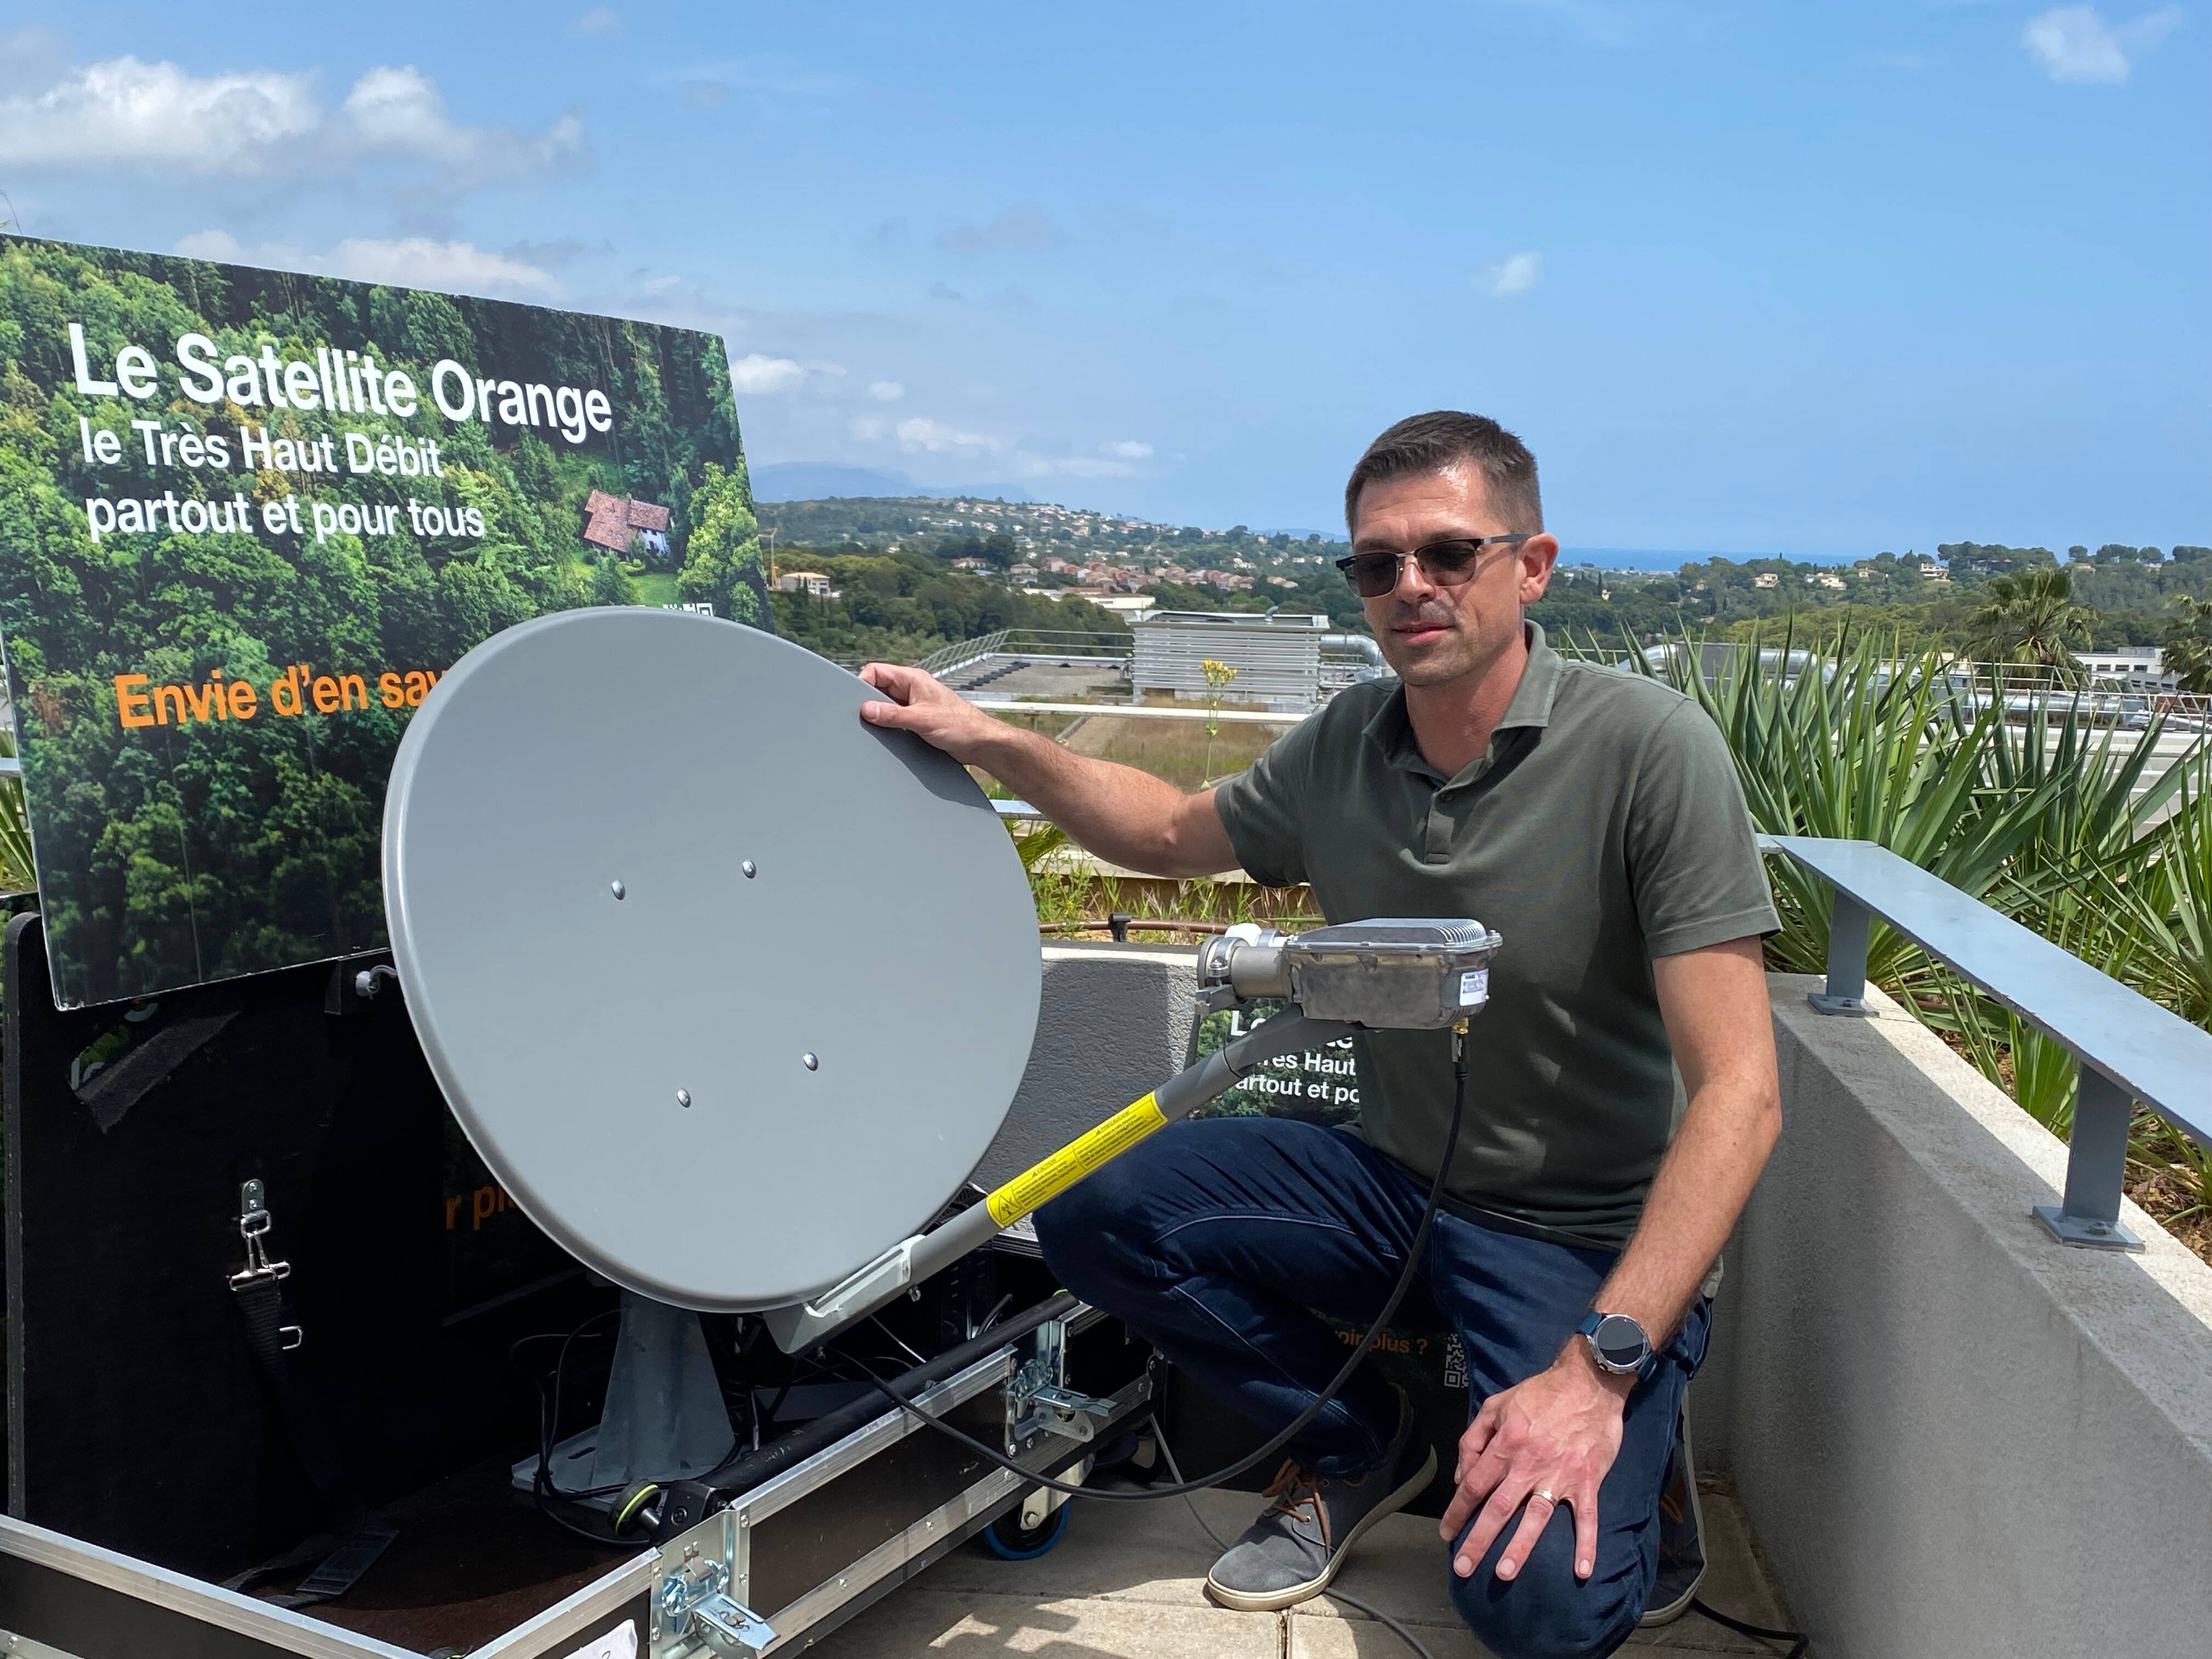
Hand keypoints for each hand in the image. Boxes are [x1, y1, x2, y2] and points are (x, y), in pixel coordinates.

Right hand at [856, 663, 1003, 761]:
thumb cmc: (960, 725)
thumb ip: (893, 715)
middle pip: (877, 689)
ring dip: (879, 716)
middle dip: (868, 702)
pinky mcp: (915, 720)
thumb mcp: (922, 720)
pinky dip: (888, 726)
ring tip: (876, 728)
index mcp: (913, 679)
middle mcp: (911, 689)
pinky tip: (887, 736)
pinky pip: (894, 719)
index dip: (862, 683)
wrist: (980, 743)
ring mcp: (912, 704)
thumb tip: (866, 710)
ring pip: (885, 706)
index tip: (855, 702)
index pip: (876, 671)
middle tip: (864, 718)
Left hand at [1439, 1345, 1629, 1583]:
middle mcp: (1529, 1463)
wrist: (1589, 1382)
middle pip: (1498, 1507)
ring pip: (1536, 1516)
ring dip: (1520, 1547)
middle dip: (1478, 1540)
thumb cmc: (1540, 1393)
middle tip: (1464, 1568)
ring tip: (1504, 1573)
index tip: (1447, 1534)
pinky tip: (1582, 1571)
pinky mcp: (1587, 1481)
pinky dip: (1586, 1544)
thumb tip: (1462, 1476)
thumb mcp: (1498, 1404)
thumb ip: (1475, 1437)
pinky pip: (1587, 1517)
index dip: (1457, 1511)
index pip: (1474, 1485)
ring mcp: (1560, 1474)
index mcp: (1506, 1444)